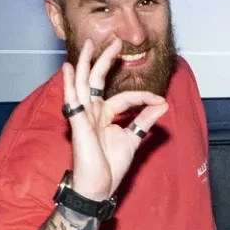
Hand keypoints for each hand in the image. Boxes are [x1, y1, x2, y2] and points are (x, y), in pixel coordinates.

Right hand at [62, 38, 168, 200]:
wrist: (97, 188)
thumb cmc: (109, 166)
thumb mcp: (132, 139)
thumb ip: (145, 120)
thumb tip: (162, 103)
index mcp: (105, 116)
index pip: (124, 97)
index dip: (143, 96)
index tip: (159, 99)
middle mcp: (92, 112)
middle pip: (96, 80)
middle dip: (104, 60)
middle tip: (114, 41)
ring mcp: (83, 116)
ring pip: (83, 84)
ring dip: (85, 64)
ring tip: (88, 45)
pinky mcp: (78, 123)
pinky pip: (72, 100)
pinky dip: (69, 83)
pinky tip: (67, 68)